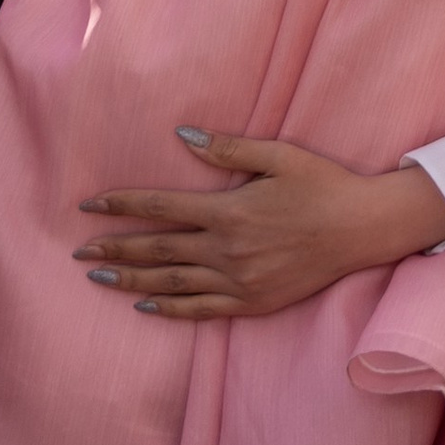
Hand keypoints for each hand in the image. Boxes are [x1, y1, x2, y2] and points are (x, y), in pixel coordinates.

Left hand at [74, 129, 444, 319]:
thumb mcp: (278, 156)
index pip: (161, 209)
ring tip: (99, 277)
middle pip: (158, 250)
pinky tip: (146, 305)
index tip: (89, 206)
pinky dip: (171, 308)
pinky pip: (202, 310)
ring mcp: (240, 280)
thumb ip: (226, 148)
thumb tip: (181, 134)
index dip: (122, 206)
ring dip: (132, 279)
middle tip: (79, 252)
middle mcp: (228, 250)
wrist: (364, 229)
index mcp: (229, 211)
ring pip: (172, 282)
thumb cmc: (324, 185)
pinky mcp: (254, 302)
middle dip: (115, 248)